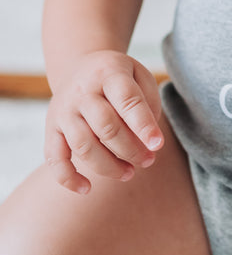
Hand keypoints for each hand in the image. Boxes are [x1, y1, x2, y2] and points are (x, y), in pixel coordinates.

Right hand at [44, 51, 163, 193]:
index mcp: (109, 72)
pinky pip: (54, 159)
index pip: (127, 100)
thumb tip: (148, 141)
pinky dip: (68, 178)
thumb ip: (148, 103)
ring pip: (83, 145)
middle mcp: (82, 91)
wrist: (80, 66)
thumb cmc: (119, 77)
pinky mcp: (51, 128)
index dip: (143, 125)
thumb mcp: (139, 76)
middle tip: (148, 161)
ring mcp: (63, 110)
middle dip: (130, 149)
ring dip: (108, 166)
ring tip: (129, 173)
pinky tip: (87, 189)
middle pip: (106, 126)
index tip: (158, 145)